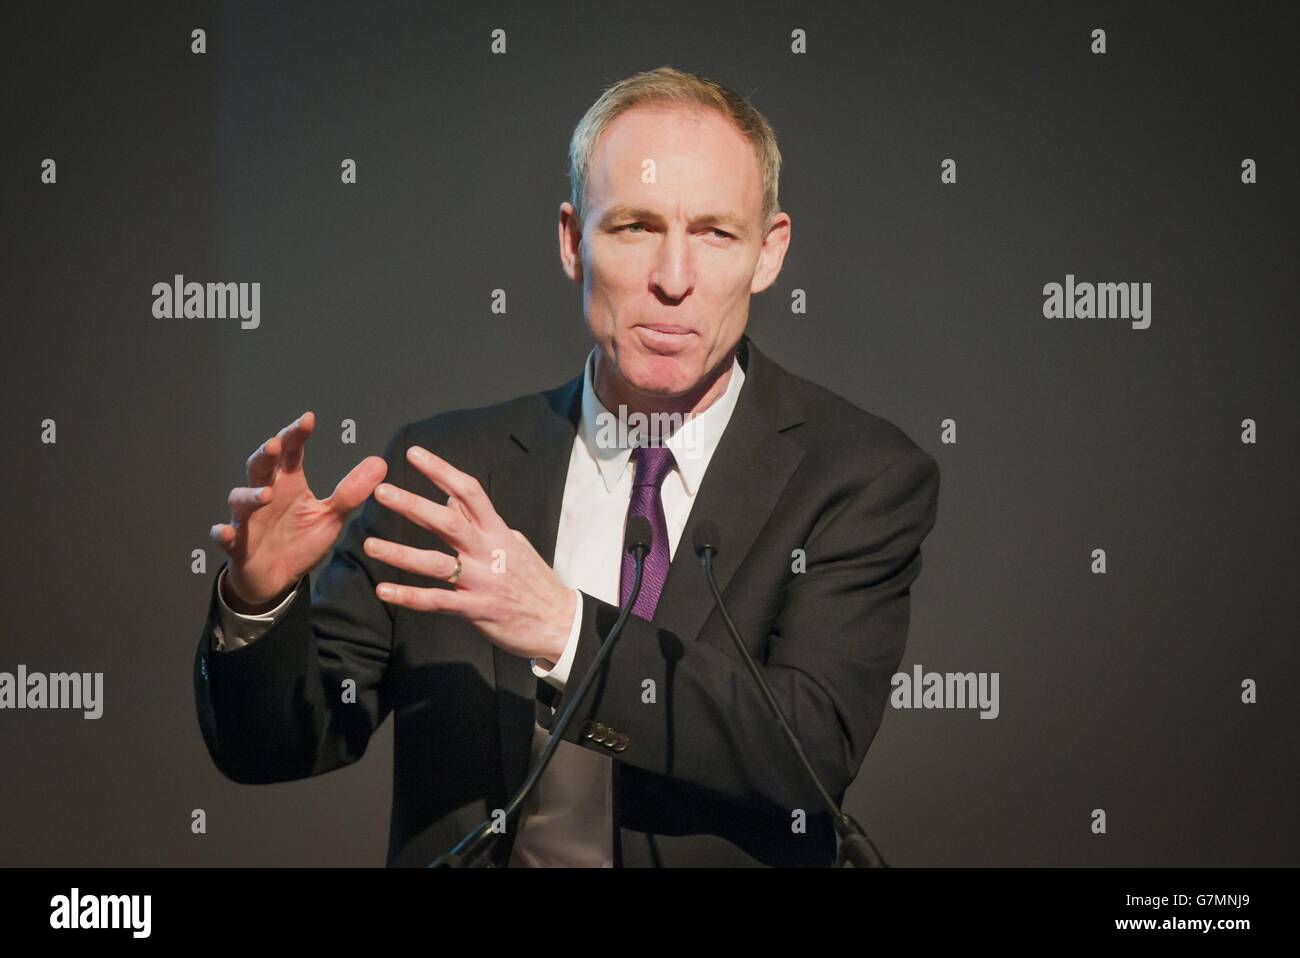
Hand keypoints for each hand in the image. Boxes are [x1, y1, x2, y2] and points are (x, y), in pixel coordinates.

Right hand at [210, 411, 388, 611]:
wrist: (276, 577)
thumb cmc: (300, 540)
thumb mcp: (330, 516)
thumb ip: (351, 492)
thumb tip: (380, 462)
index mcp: (288, 484)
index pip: (290, 452)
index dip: (295, 435)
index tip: (308, 419)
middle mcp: (265, 495)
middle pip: (260, 468)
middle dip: (265, 456)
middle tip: (274, 444)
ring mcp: (248, 520)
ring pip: (240, 500)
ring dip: (250, 496)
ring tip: (266, 494)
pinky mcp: (237, 545)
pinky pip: (225, 536)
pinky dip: (224, 533)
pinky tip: (226, 531)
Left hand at [363, 445, 574, 663]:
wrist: (559, 621)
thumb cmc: (533, 581)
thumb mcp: (512, 542)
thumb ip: (480, 520)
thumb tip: (452, 495)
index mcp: (497, 531)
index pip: (469, 491)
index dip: (441, 470)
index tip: (415, 454)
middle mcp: (489, 551)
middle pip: (448, 521)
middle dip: (414, 505)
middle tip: (382, 492)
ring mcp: (483, 581)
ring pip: (437, 563)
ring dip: (401, 553)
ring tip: (369, 544)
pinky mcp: (477, 609)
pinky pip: (438, 601)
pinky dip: (409, 596)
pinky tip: (384, 590)